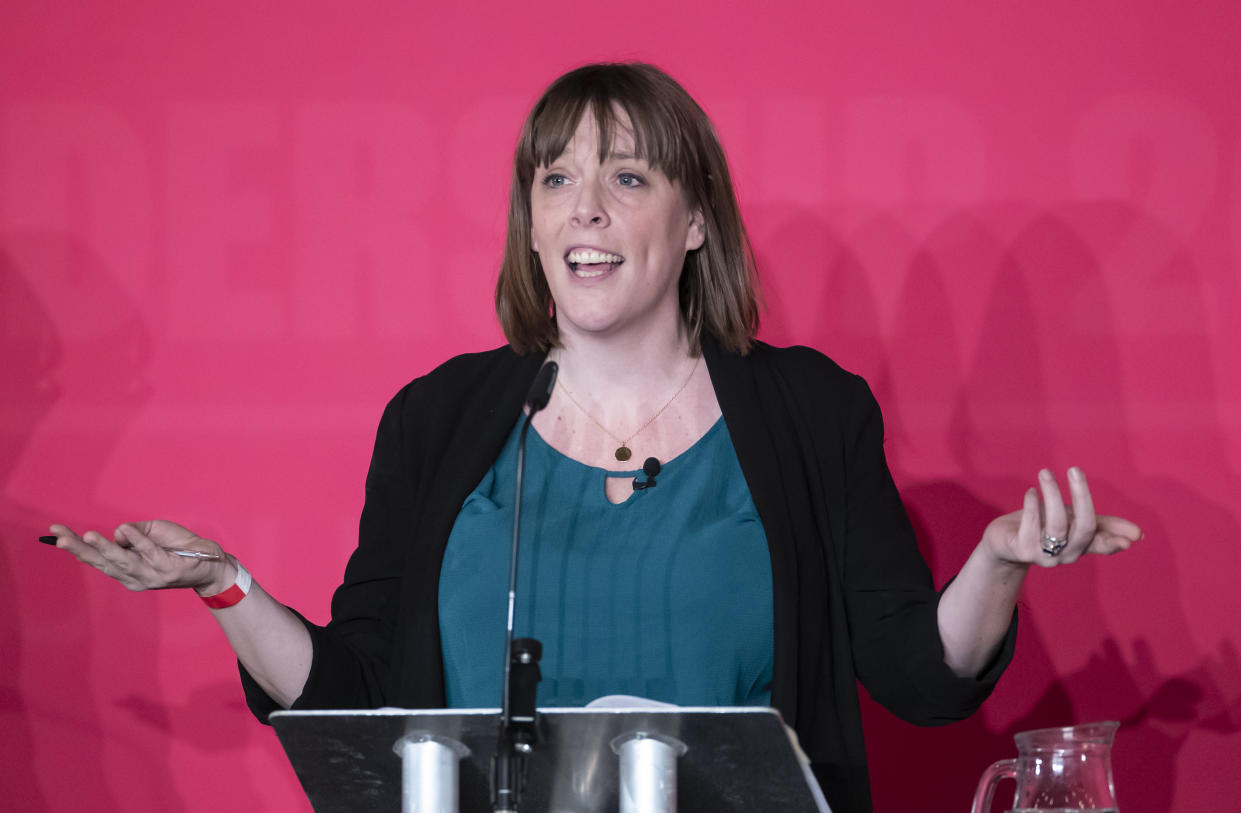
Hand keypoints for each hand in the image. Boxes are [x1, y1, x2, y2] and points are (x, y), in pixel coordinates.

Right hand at [46, 520, 233, 592]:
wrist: (210, 562)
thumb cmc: (178, 546)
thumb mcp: (152, 533)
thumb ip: (134, 533)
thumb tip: (119, 533)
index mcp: (127, 571)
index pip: (97, 559)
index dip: (77, 547)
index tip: (55, 533)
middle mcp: (135, 577)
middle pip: (103, 563)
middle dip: (80, 550)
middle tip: (60, 537)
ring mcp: (151, 575)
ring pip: (123, 561)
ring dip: (104, 548)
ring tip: (86, 536)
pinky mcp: (168, 569)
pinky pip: (150, 553)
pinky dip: (137, 541)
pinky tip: (123, 531)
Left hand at [982, 467, 1141, 567]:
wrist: (1005, 541)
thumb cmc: (1043, 526)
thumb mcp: (1074, 522)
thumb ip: (1103, 524)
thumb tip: (1138, 534)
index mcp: (1082, 544)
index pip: (1102, 543)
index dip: (1115, 540)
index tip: (1133, 538)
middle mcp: (1067, 553)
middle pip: (1083, 528)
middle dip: (1081, 496)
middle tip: (1074, 469)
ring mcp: (1045, 555)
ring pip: (1057, 525)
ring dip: (1052, 495)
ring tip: (1045, 473)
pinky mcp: (1023, 550)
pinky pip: (1030, 526)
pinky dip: (1031, 505)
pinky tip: (1030, 491)